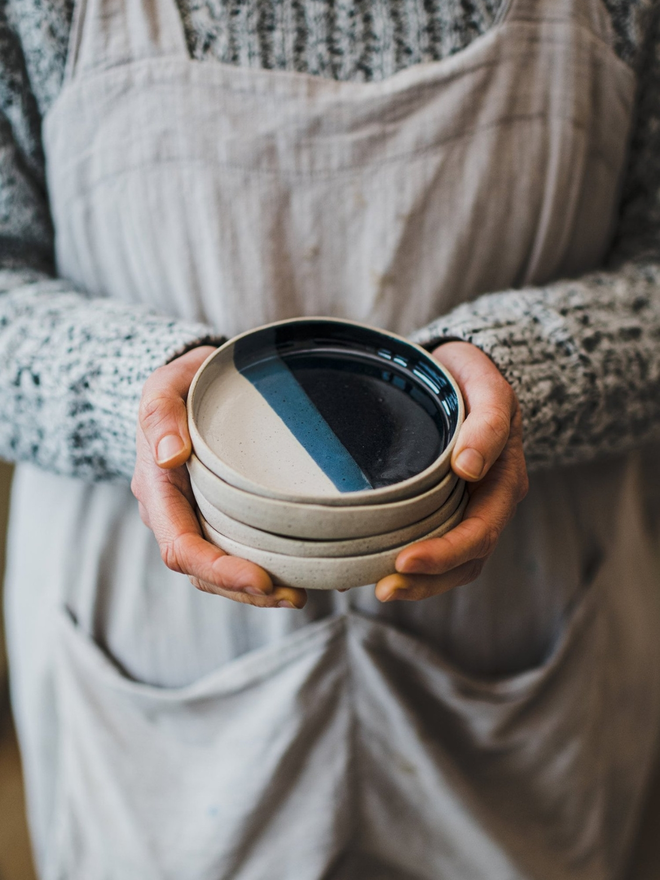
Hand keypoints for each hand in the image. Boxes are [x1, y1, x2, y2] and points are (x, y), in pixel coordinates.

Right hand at [131, 346, 306, 608]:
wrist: (188, 386)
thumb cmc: (180, 386)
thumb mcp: (164, 386)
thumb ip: (161, 416)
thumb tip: (169, 455)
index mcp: (158, 491)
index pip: (181, 547)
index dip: (220, 570)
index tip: (261, 578)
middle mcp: (174, 514)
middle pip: (204, 572)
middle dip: (247, 591)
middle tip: (294, 597)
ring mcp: (196, 518)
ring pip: (220, 571)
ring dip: (257, 591)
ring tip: (299, 595)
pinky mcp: (219, 517)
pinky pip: (236, 553)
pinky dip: (263, 570)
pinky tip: (298, 573)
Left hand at [375, 341, 527, 601]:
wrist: (462, 372)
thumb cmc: (472, 378)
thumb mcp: (487, 386)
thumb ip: (488, 422)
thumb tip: (469, 467)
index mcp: (504, 479)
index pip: (480, 531)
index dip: (446, 552)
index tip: (405, 560)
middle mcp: (490, 502)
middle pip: (467, 558)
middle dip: (427, 580)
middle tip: (384, 589)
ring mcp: (469, 508)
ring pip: (453, 563)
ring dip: (420, 584)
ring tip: (380, 589)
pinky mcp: (446, 508)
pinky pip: (435, 545)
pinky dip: (411, 566)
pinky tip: (373, 568)